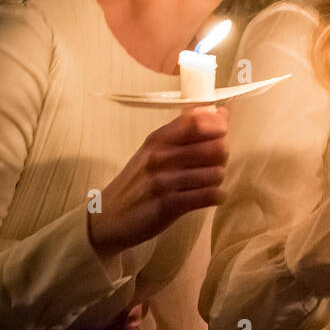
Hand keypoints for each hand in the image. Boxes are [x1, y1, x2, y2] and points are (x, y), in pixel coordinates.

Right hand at [87, 106, 228, 256]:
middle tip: (212, 166)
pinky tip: (210, 197)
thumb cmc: (137, 182)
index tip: (219, 136)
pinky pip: (209, 195)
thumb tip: (221, 112)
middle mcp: (161, 156)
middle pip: (216, 147)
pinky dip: (216, 197)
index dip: (218, 127)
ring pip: (216, 173)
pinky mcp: (169, 204)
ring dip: (217, 180)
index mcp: (159, 139)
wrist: (108, 217)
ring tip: (206, 184)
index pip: (198, 120)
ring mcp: (164, 180)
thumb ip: (187, 131)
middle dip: (221, 158)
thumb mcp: (155, 150)